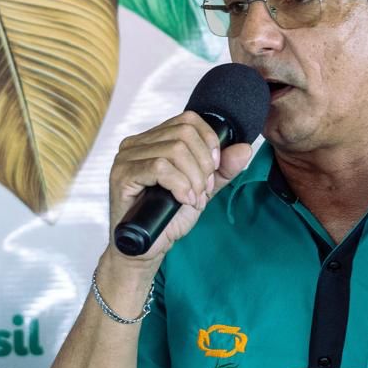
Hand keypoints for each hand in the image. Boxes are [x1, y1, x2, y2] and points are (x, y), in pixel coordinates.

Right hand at [107, 111, 253, 262]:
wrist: (147, 248)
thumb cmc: (168, 218)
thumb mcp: (202, 190)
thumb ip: (222, 170)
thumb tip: (245, 148)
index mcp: (153, 140)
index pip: (187, 120)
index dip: (209, 142)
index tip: (214, 169)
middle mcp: (136, 144)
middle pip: (184, 133)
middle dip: (203, 165)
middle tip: (203, 190)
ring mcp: (125, 158)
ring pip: (174, 150)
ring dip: (193, 179)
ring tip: (193, 199)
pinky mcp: (122, 175)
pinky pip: (159, 167)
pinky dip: (180, 185)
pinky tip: (183, 200)